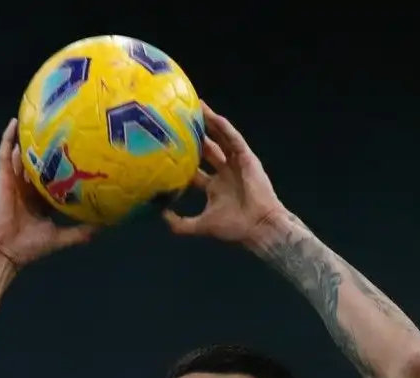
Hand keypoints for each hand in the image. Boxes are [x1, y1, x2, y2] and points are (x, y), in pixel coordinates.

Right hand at [0, 118, 96, 267]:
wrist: (5, 251)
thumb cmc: (30, 246)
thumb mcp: (61, 237)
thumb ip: (81, 231)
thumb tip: (106, 226)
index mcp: (40, 202)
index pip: (53, 181)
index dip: (64, 170)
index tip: (80, 157)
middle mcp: (27, 189)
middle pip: (39, 165)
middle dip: (49, 151)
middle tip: (64, 133)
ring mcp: (14, 182)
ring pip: (21, 156)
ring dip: (28, 140)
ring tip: (40, 121)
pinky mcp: (3, 178)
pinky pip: (4, 154)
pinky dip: (8, 138)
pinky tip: (15, 122)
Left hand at [163, 104, 286, 245]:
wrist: (258, 226)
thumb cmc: (234, 227)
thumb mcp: (201, 225)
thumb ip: (180, 223)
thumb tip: (160, 215)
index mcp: (214, 187)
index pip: (195, 169)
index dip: (182, 159)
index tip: (167, 149)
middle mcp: (224, 173)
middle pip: (207, 149)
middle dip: (194, 136)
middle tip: (179, 121)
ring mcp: (236, 164)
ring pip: (220, 139)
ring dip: (209, 124)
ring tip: (196, 107)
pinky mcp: (246, 158)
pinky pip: (233, 139)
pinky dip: (223, 128)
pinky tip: (213, 116)